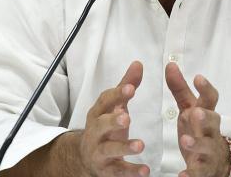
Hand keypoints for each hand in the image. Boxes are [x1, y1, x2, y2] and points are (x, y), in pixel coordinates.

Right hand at [79, 61, 149, 176]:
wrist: (85, 158)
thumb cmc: (105, 128)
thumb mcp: (114, 106)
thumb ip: (126, 86)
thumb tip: (138, 64)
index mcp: (98, 114)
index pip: (105, 101)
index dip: (117, 94)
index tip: (131, 88)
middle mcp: (96, 132)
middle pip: (101, 125)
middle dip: (112, 121)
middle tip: (126, 118)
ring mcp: (99, 151)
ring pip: (109, 149)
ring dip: (124, 147)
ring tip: (140, 145)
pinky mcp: (106, 170)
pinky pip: (118, 171)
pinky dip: (131, 172)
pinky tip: (145, 170)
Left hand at [165, 62, 229, 176]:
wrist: (216, 162)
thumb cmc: (199, 130)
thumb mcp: (189, 109)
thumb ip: (179, 88)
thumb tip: (170, 64)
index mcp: (205, 113)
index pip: (210, 99)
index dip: (206, 88)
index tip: (198, 77)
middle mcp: (210, 131)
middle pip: (212, 122)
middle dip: (205, 118)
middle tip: (196, 113)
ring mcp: (208, 151)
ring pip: (206, 147)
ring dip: (197, 144)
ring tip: (185, 142)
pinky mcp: (203, 169)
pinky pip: (198, 172)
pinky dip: (191, 174)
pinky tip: (182, 176)